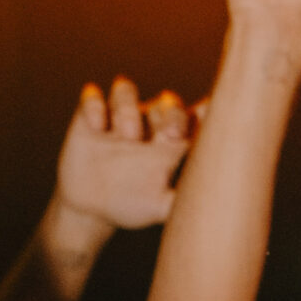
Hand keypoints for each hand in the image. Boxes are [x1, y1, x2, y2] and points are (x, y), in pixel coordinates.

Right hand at [56, 77, 198, 233]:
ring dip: (129, 108)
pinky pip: (92, 97)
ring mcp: (119, 116)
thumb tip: (210, 200)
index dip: (204, 113)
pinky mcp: (89, 117)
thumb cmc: (135, 204)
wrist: (93, 208)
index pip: (194, 118)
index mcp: (173, 140)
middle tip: (170, 134)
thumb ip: (182, 199)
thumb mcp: (160, 207)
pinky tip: (97, 127)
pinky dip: (94, 105)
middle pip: (167, 102)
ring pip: (127, 91)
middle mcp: (149, 122)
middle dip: (172, 113)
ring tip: (128, 136)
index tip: (208, 115)